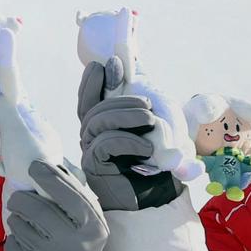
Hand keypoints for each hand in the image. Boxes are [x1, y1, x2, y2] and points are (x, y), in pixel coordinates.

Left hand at [4, 162, 110, 250]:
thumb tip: (55, 163)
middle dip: (21, 199)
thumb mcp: (89, 222)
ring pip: (20, 224)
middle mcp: (76, 245)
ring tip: (25, 224)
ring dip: (16, 219)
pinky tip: (24, 243)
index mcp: (94, 229)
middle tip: (16, 198)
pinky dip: (13, 238)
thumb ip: (77, 194)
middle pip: (38, 209)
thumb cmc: (76, 241)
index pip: (72, 197)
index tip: (34, 165)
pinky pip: (11, 242)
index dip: (51, 178)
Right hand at [77, 60, 183, 210]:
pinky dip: (127, 139)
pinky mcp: (96, 167)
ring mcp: (91, 150)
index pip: (88, 96)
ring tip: (150, 119)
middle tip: (146, 102)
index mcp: (104, 122)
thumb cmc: (160, 157)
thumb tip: (124, 56)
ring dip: (124, 114)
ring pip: (96, 121)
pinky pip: (104, 144)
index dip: (94, 79)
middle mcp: (92, 135)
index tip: (110, 63)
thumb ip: (140, 90)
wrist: (161, 194)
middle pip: (91, 106)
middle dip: (116, 95)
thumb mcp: (155, 115)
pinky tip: (146, 146)